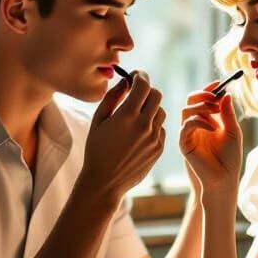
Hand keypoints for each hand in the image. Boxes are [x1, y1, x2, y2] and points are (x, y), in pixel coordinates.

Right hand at [81, 73, 165, 202]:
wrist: (105, 182)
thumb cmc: (96, 150)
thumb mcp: (98, 121)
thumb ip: (112, 97)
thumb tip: (125, 81)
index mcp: (127, 116)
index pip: (143, 84)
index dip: (140, 76)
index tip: (135, 76)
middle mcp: (144, 125)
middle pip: (156, 95)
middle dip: (146, 90)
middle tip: (136, 95)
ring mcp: (154, 138)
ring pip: (160, 111)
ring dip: (150, 108)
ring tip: (136, 117)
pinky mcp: (159, 149)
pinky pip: (161, 128)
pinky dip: (153, 125)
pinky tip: (138, 134)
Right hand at [179, 83, 241, 192]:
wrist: (224, 179)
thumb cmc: (230, 158)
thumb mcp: (233, 131)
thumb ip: (228, 113)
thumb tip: (226, 94)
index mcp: (207, 121)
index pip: (203, 99)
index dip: (209, 89)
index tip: (218, 83)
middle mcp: (196, 125)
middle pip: (191, 100)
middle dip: (203, 95)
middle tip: (215, 97)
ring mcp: (188, 133)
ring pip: (187, 110)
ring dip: (203, 109)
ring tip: (216, 118)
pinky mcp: (184, 143)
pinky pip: (187, 124)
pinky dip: (200, 122)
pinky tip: (213, 129)